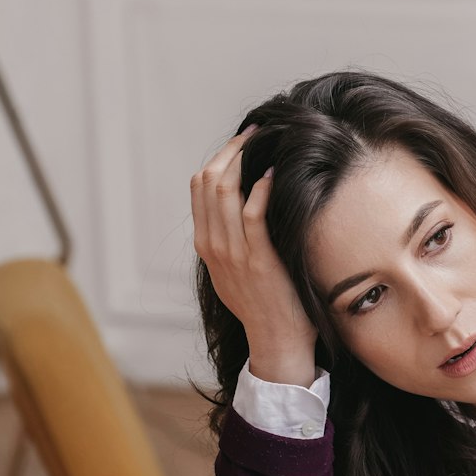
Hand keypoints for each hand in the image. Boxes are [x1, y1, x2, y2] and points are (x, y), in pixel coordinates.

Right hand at [191, 129, 317, 385]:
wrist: (277, 342)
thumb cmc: (266, 305)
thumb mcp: (235, 271)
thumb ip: (231, 242)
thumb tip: (240, 209)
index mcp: (206, 245)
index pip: (199, 187)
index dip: (218, 158)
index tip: (241, 143)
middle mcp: (213, 246)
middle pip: (208, 181)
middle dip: (230, 151)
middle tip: (254, 134)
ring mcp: (234, 254)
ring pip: (224, 191)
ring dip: (245, 160)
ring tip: (264, 144)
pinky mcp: (259, 261)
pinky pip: (253, 215)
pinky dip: (262, 189)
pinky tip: (274, 174)